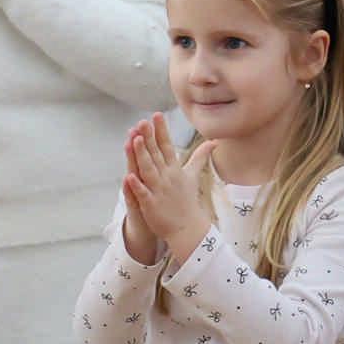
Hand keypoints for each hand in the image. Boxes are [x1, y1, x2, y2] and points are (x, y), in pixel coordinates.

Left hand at [126, 114, 215, 262]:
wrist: (188, 228)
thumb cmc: (188, 200)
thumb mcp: (194, 175)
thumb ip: (200, 157)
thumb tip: (214, 142)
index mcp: (175, 169)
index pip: (167, 146)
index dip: (161, 130)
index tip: (157, 115)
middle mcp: (167, 177)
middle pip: (156, 154)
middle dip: (149, 137)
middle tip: (143, 121)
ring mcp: (159, 190)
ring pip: (149, 170)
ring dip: (142, 155)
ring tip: (134, 140)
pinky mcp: (152, 204)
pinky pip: (143, 193)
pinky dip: (137, 186)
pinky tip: (129, 176)